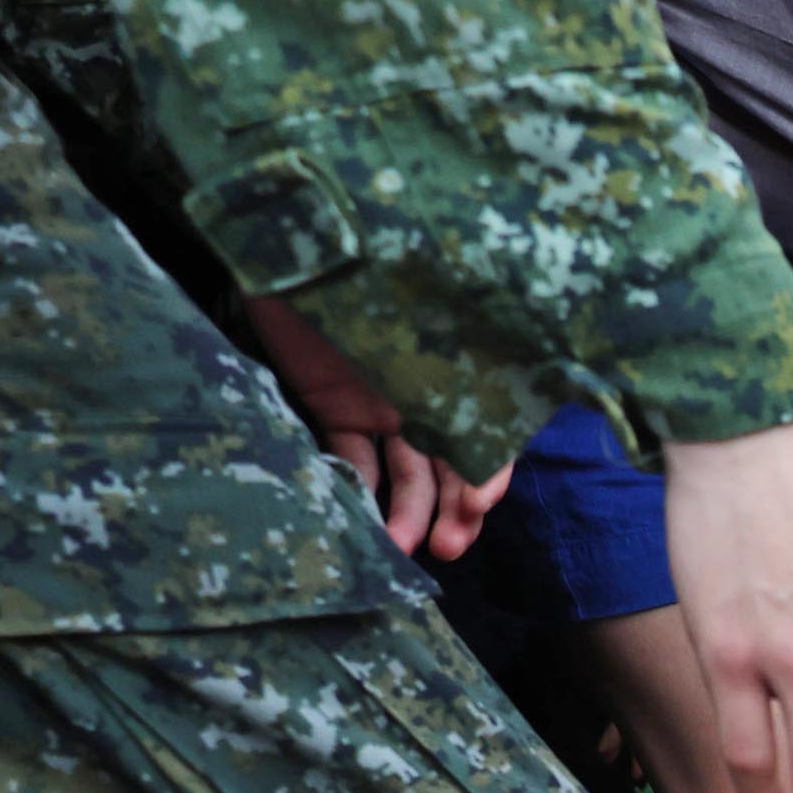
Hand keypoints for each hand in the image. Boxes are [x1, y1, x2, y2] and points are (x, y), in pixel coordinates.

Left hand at [241, 296, 514, 562]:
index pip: (493, 439)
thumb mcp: (431, 313)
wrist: (300, 244)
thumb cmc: (376, 269)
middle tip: (445, 548)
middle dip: (454, 513)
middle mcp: (434, 396)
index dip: (488, 475)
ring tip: (399, 548)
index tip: (476, 504)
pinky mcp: (335, 407)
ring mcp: (385, 405)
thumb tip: (493, 424)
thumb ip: (468, 359)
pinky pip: (353, 459)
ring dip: (408, 515)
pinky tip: (360, 520)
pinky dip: (358, 491)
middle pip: (453, 468)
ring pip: (407, 475)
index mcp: (469, 374)